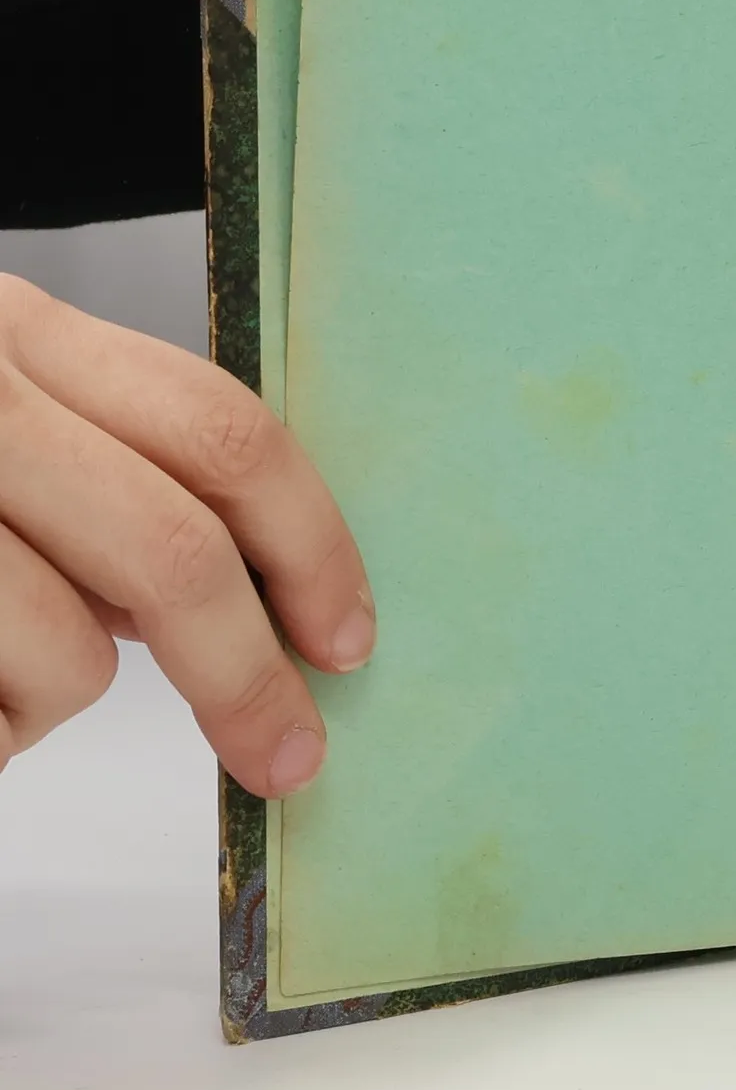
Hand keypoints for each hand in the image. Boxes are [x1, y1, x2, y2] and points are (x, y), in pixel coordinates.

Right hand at [0, 276, 372, 796]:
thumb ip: (103, 476)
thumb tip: (249, 599)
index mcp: (11, 332)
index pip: (222, 436)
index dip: (313, 548)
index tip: (348, 639)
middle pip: (172, 552)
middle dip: (250, 675)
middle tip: (288, 757)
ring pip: (64, 655)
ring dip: (42, 706)